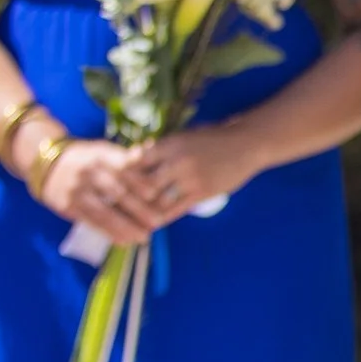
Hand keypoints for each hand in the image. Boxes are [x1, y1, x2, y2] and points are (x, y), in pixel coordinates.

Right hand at [32, 138, 154, 246]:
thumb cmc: (86, 158)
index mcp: (101, 156)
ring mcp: (78, 191)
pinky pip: (92, 222)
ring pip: (105, 212)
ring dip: (126, 227)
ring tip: (143, 237)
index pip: (123, 168)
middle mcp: (89, 173)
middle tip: (158, 222)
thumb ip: (126, 159)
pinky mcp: (70, 206)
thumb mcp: (103, 151)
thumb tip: (154, 161)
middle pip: (117, 193)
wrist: (47, 165)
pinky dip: (110, 233)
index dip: (139, 181)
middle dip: (139, 209)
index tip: (155, 194)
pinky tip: (124, 241)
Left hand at [123, 123, 248, 226]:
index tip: (114, 183)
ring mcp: (190, 178)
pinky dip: (162, 218)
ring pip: (157, 200)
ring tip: (131, 219)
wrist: (246, 145)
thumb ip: (162, 150)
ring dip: (144, 211)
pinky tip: (152, 223)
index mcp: (170, 144)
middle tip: (117, 206)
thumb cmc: (213, 139)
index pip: (137, 162)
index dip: (124, 174)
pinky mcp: (202, 193)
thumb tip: (135, 160)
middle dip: (130, 196)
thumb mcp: (184, 138)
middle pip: (143, 184)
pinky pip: (175, 209)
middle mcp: (177, 161)